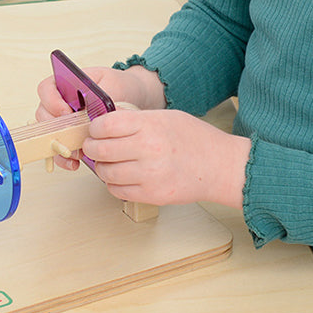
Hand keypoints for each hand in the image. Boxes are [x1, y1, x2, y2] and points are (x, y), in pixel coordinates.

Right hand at [34, 65, 165, 169]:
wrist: (130, 96)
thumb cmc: (117, 86)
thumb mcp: (110, 83)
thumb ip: (97, 94)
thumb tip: (87, 108)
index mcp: (64, 83)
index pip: (46, 89)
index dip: (51, 101)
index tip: (65, 112)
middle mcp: (59, 102)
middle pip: (43, 115)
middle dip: (55, 129)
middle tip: (71, 136)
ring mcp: (62, 121)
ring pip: (48, 134)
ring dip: (59, 146)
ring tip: (75, 153)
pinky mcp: (69, 137)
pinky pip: (58, 149)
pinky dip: (64, 158)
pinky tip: (75, 162)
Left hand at [82, 108, 250, 207]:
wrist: (221, 166)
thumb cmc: (195, 139)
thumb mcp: (165, 117)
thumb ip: (136, 119)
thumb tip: (105, 122)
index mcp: (150, 125)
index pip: (105, 125)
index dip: (95, 127)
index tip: (96, 130)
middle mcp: (148, 149)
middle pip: (100, 149)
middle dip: (91, 147)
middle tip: (93, 146)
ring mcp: (150, 175)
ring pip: (105, 173)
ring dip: (102, 167)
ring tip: (109, 162)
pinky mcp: (152, 195)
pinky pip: (117, 191)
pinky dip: (113, 184)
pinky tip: (122, 176)